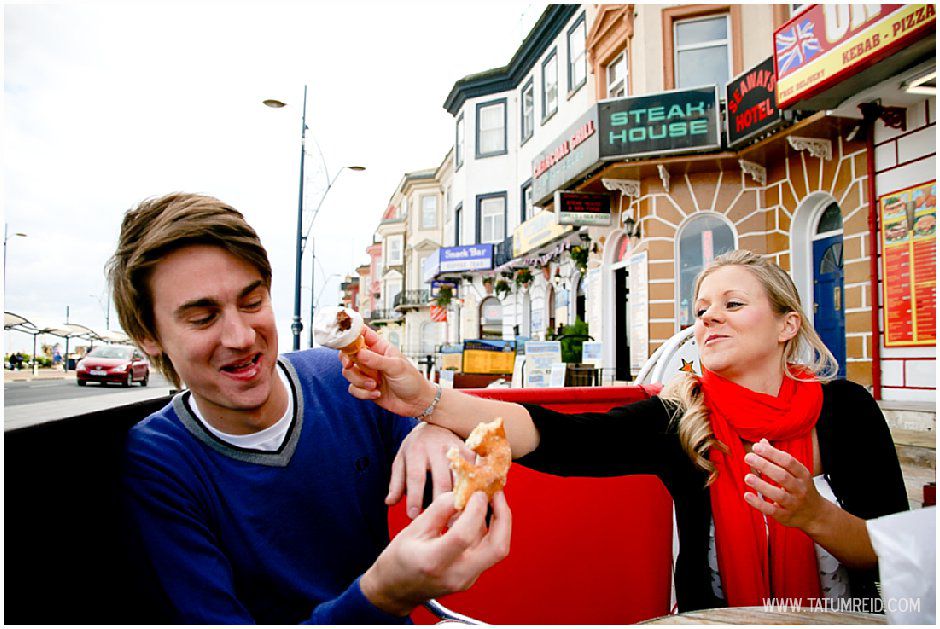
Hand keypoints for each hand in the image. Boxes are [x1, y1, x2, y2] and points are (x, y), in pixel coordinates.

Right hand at [341, 326, 436, 417]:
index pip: (362, 334)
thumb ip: (376, 360)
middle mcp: (371, 359)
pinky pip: (353, 388)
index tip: (344, 339)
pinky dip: (363, 393)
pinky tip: (377, 394)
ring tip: (375, 385)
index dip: (350, 333)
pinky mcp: (365, 388)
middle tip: (351, 366)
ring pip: (348, 373)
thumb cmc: (411, 380)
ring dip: (359, 380)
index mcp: (379, 347)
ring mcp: (367, 373)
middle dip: (347, 361)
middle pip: (348, 354)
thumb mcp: (396, 367)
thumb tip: (358, 352)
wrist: (416, 403)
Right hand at [360, 491, 510, 616]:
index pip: (465, 534)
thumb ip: (439, 510)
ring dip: (499, 522)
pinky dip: (489, 532)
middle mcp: (456, 574)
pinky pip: (488, 552)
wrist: (396, 590)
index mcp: (434, 561)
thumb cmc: (398, 560)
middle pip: (497, 548)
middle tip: (498, 495)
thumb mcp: (412, 529)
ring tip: (488, 501)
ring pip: (497, 550)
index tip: (477, 493)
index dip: (475, 509)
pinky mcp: (471, 578)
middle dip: (504, 517)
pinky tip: (479, 517)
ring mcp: (466, 580)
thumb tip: (462, 494)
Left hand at [389, 423, 472, 518]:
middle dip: (442, 502)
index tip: (413, 516)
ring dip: (462, 497)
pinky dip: (477, 483)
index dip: (415, 497)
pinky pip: (475, 469)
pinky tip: (477, 500)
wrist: (435, 421)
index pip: (415, 477)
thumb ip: (396, 482)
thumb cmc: (416, 446)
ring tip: (461, 517)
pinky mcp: (469, 449)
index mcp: (416, 451)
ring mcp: (455, 448)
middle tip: (443, 524)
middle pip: (442, 480)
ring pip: (461, 476)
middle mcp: (436, 448)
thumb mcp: (401, 460)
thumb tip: (390, 502)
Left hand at [742, 439, 828, 530]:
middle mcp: (800, 489)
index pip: (789, 461)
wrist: (815, 515)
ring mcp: (794, 504)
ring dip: (761, 485)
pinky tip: (747, 495)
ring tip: (747, 477)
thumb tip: (762, 442)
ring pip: (778, 495)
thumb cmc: (800, 488)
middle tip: (748, 457)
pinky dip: (759, 504)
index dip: (772, 453)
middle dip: (764, 466)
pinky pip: (772, 511)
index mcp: (803, 475)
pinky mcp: (786, 516)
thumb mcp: (795, 472)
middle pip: (782, 477)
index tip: (757, 447)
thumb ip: (778, 458)